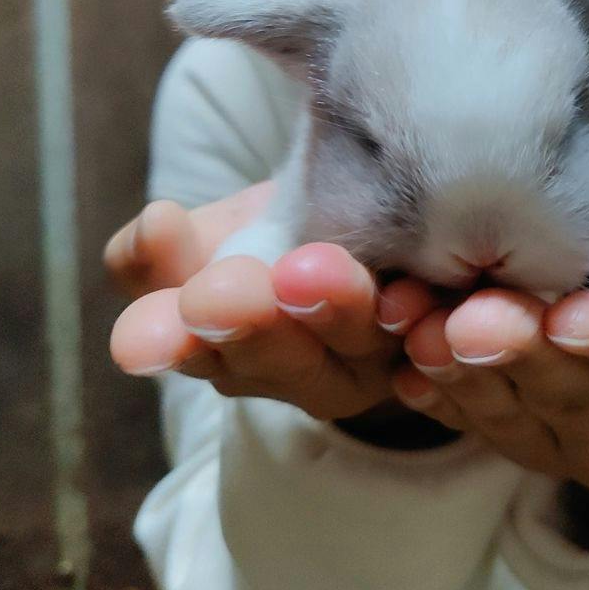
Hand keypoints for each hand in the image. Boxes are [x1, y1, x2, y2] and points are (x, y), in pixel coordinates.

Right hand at [104, 187, 443, 427]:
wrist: (380, 217)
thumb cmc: (276, 234)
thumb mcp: (206, 242)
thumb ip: (161, 254)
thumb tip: (154, 227)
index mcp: (229, 354)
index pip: (193, 352)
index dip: (170, 341)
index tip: (146, 331)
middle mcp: (305, 372)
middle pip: (277, 358)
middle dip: (250, 325)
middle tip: (221, 294)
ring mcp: (378, 362)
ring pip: (357, 342)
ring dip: (336, 310)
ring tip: (311, 271)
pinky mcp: (443, 343)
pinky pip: (437, 337)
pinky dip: (424, 315)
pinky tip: (410, 293)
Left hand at [389, 224, 588, 498]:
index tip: (573, 312)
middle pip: (568, 396)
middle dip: (520, 353)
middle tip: (477, 314)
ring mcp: (550, 450)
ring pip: (502, 411)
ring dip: (458, 368)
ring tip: (423, 324)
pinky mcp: (494, 440)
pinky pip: (455, 419)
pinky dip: (425, 382)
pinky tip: (400, 351)